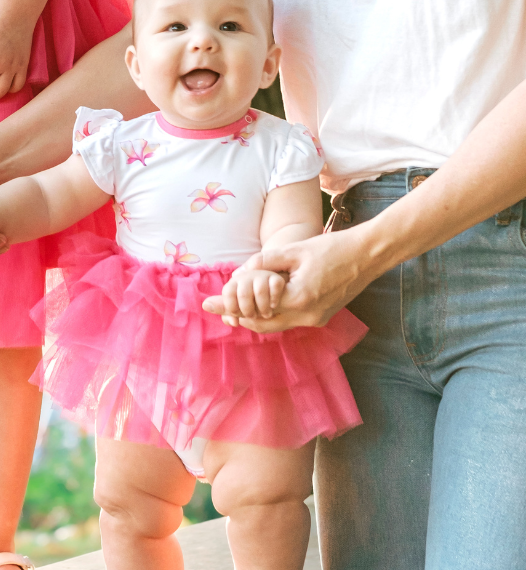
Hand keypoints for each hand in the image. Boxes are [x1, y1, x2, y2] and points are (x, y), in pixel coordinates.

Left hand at [202, 228, 371, 332]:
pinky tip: (257, 306)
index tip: (207, 303)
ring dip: (253, 318)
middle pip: (262, 325)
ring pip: (276, 326)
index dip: (228, 307)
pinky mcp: (321, 316)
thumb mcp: (294, 250)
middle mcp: (307, 315)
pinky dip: (271, 316)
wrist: (367, 255)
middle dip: (237, 317)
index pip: (254, 310)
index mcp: (299, 298)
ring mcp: (316, 319)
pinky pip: (289, 321)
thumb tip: (239, 273)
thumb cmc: (332, 248)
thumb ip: (265, 262)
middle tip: (214, 308)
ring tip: (230, 309)